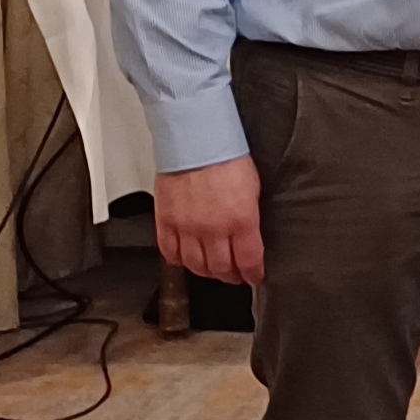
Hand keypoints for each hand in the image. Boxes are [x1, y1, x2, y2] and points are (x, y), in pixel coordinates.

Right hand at [156, 156, 264, 286]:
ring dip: (206, 272)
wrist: (196, 142)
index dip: (252, 274)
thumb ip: (250, 217)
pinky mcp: (166, 222)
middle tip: (234, 276)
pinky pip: (169, 252)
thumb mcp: (254, 190)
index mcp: (241, 220)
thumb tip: (252, 235)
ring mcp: (187, 227)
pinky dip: (178, 261)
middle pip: (221, 268)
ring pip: (195, 265)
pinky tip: (185, 259)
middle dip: (230, 276)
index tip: (254, 277)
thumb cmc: (227, 158)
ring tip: (212, 270)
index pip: (249, 261)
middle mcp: (213, 229)